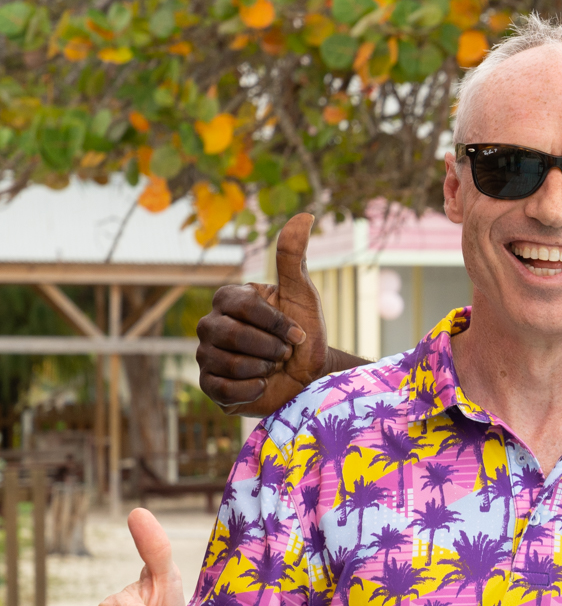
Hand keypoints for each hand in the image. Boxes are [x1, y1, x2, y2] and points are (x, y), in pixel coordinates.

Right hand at [196, 213, 325, 415]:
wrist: (310, 378)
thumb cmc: (304, 334)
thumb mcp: (303, 294)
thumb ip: (294, 257)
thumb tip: (304, 216)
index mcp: (228, 299)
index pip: (244, 307)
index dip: (276, 324)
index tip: (298, 334)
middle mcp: (210, 324)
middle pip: (231, 335)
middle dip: (270, 347)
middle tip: (284, 353)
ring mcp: (206, 355)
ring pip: (227, 363)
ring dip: (262, 368)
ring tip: (273, 367)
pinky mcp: (210, 386)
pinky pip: (221, 389)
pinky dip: (250, 390)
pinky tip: (263, 385)